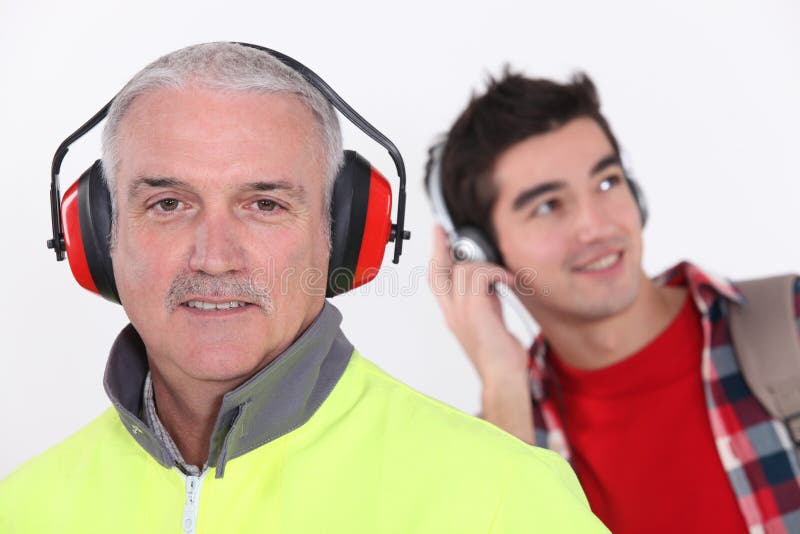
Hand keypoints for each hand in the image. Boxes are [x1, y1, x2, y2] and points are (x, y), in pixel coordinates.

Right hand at [428, 226, 527, 381]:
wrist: (502, 376)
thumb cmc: (500, 356)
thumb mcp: (489, 321)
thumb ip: (485, 301)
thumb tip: (491, 283)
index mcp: (454, 314)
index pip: (436, 280)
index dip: (435, 256)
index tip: (438, 237)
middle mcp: (452, 311)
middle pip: (438, 271)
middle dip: (441, 247)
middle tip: (444, 232)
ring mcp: (461, 310)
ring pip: (464, 270)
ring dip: (487, 266)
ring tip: (504, 277)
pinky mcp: (475, 309)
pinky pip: (481, 275)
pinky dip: (497, 273)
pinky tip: (509, 281)